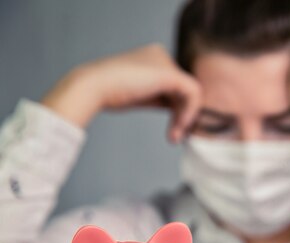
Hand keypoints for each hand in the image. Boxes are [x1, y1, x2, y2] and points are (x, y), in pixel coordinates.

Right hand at [41, 44, 201, 141]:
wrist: (92, 87)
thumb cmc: (108, 93)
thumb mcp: (140, 95)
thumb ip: (159, 99)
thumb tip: (179, 114)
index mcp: (151, 57)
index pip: (175, 86)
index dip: (177, 109)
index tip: (172, 130)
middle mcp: (160, 55)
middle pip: (183, 90)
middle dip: (182, 115)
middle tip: (175, 137)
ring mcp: (165, 62)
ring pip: (191, 92)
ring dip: (186, 118)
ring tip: (175, 136)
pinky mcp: (170, 73)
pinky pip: (194, 93)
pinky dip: (190, 112)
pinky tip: (180, 126)